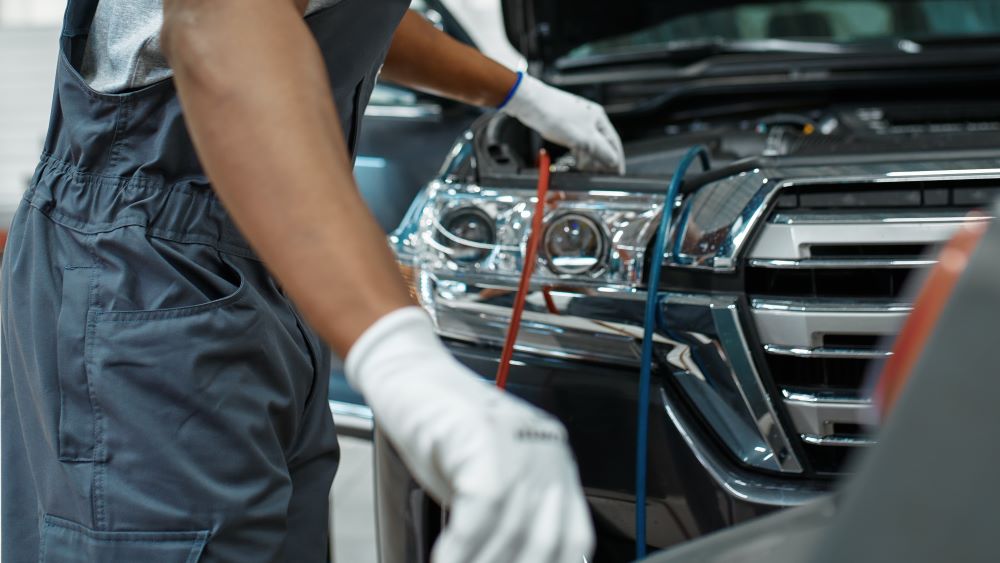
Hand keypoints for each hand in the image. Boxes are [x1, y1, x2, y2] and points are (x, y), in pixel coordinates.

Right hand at [346, 307, 593, 562]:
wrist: (409, 373)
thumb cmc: (442, 429)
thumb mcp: (484, 484)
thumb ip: (504, 524)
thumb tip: (502, 560)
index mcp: (556, 468)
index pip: (572, 540)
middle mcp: (548, 454)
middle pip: (545, 542)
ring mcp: (520, 442)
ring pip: (514, 530)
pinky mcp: (486, 435)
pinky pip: (482, 509)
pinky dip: (461, 546)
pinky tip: (445, 558)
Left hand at [501, 73, 625, 174]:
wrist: (532, 105)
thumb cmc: (556, 116)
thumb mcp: (583, 138)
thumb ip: (601, 150)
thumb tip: (614, 160)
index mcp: (599, 118)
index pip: (613, 142)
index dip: (616, 159)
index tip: (617, 173)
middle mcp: (590, 119)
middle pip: (601, 144)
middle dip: (601, 160)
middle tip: (599, 174)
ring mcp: (577, 122)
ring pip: (588, 144)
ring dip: (589, 158)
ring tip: (585, 169)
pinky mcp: (566, 126)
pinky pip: (577, 142)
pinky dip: (579, 152)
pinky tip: (576, 159)